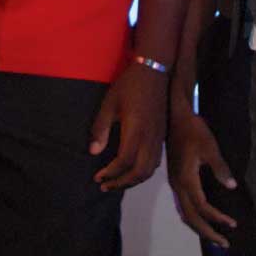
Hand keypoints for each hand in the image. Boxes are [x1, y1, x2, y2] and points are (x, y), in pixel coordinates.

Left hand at [88, 61, 166, 191]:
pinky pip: (155, 161)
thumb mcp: (109, 103)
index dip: (110, 173)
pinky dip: (144, 171)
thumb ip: (100, 129)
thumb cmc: (129, 85)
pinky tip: (133, 168)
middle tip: (105, 185)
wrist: (155, 70)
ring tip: (117, 181)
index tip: (97, 177)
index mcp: (136, 131)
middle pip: (139, 172)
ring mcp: (158, 137)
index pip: (124, 162)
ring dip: (133, 180)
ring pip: (150, 169)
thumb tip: (93, 152)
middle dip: (122, 183)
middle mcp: (150, 138)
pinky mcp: (162, 134)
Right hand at [167, 100, 237, 247]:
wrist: (175, 117)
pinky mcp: (175, 179)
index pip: (202, 207)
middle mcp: (178, 185)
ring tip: (213, 237)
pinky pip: (182, 206)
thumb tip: (232, 187)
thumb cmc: (194, 130)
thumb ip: (220, 168)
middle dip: (208, 233)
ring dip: (199, 227)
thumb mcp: (210, 146)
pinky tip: (201, 218)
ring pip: (185, 214)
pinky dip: (192, 217)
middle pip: (191, 218)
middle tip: (224, 244)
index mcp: (186, 179)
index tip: (233, 224)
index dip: (218, 217)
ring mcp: (175, 183)